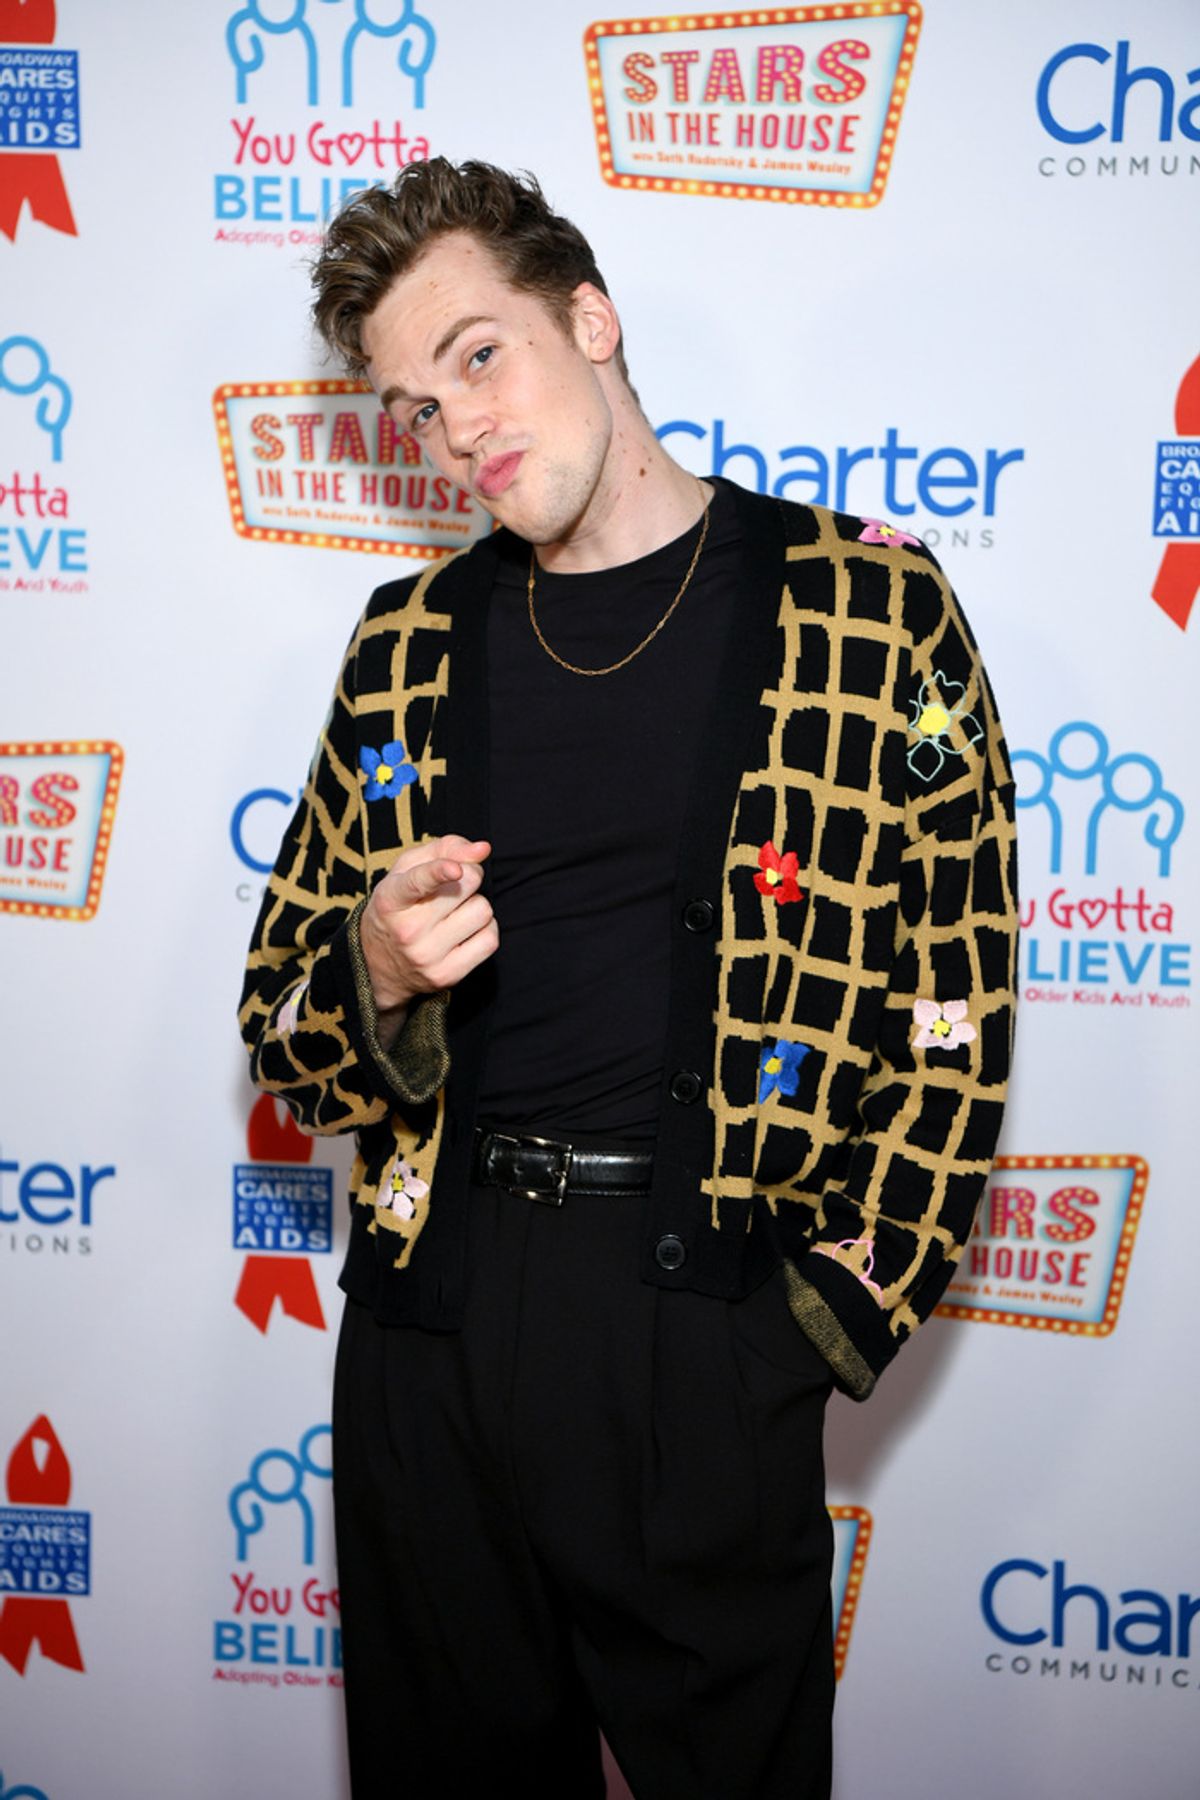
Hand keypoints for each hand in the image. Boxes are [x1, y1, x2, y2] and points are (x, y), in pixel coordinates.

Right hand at [360, 835, 496, 1020]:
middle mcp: (407, 931)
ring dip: (475, 905)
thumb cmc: (400, 905)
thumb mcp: (407, 869)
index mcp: (390, 900)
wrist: (380, 965)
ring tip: (454, 914)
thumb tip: (482, 849)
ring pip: (483, 911)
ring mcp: (427, 957)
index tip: (455, 869)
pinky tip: (464, 932)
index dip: (438, 872)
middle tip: (453, 887)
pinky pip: (490, 940)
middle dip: (467, 878)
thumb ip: (444, 849)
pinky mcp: (447, 976)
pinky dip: (484, 930)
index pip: (416, 883)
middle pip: (466, 885)